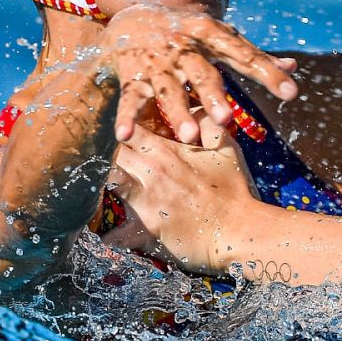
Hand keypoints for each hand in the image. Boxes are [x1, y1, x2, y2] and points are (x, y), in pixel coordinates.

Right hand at [96, 4, 298, 144]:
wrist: (132, 16)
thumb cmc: (187, 32)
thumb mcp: (219, 38)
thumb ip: (253, 56)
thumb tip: (293, 67)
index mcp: (211, 34)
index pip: (244, 55)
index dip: (268, 73)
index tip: (291, 93)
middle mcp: (185, 46)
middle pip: (202, 73)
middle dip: (213, 95)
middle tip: (227, 119)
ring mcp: (157, 61)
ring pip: (168, 89)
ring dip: (177, 112)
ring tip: (188, 135)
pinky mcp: (132, 75)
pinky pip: (130, 98)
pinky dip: (127, 117)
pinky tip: (125, 136)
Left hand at [102, 123, 257, 275]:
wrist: (239, 230)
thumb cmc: (234, 190)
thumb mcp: (227, 150)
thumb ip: (209, 125)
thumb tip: (197, 106)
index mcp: (165, 153)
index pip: (128, 132)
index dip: (122, 131)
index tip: (122, 134)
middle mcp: (147, 175)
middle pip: (110, 158)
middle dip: (109, 157)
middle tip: (111, 160)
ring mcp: (142, 204)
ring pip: (106, 190)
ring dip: (105, 188)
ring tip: (103, 188)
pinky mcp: (142, 232)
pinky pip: (113, 234)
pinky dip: (110, 234)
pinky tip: (105, 233)